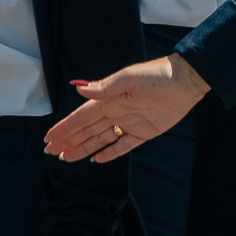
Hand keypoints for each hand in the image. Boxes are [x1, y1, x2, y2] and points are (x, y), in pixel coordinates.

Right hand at [46, 55, 209, 162]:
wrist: (186, 81)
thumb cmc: (157, 76)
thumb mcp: (129, 78)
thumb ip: (104, 87)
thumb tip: (79, 89)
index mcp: (109, 99)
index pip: (81, 117)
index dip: (65, 128)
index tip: (49, 138)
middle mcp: (116, 112)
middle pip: (86, 130)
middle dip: (68, 140)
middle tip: (50, 151)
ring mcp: (129, 123)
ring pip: (100, 140)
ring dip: (83, 148)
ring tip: (66, 158)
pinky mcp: (144, 132)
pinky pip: (123, 145)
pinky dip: (109, 153)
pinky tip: (96, 159)